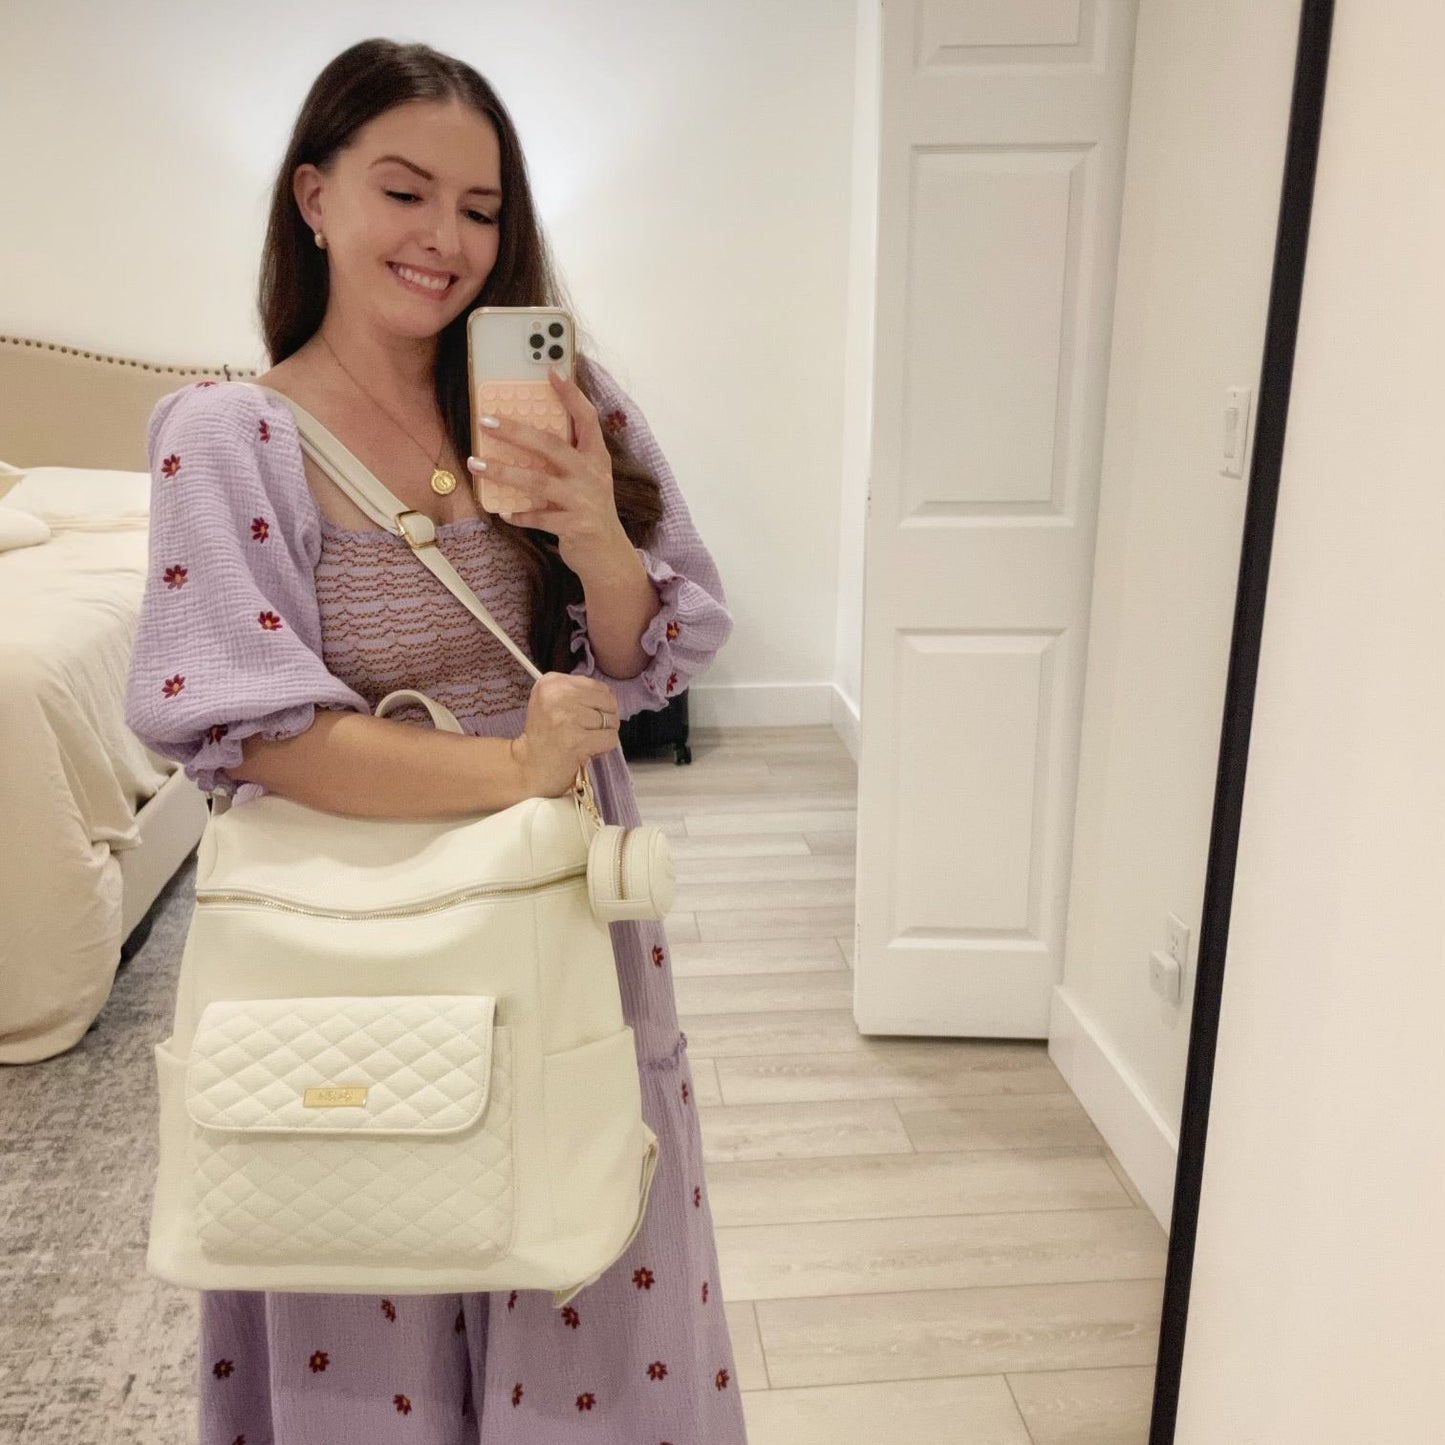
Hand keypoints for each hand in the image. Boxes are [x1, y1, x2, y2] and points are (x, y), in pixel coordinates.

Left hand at [466, 367, 627, 577]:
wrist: (608, 554)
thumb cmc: (589, 510)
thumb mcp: (586, 479)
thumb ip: (566, 457)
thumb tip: (525, 435)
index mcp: (596, 457)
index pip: (587, 418)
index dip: (571, 394)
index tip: (551, 371)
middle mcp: (592, 474)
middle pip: (551, 445)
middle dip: (516, 432)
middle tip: (486, 421)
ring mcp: (584, 500)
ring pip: (537, 481)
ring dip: (503, 472)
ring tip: (476, 464)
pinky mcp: (574, 525)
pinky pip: (538, 517)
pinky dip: (519, 514)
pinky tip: (504, 512)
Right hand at [509, 672, 620, 797]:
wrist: (528, 767)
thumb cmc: (544, 736)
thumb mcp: (552, 702)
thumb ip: (578, 693)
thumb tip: (611, 696)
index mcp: (552, 682)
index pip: (598, 686)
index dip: (598, 705)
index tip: (581, 718)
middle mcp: (558, 694)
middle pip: (608, 702)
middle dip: (605, 719)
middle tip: (586, 732)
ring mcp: (568, 717)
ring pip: (611, 720)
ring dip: (604, 735)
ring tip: (585, 742)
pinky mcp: (577, 739)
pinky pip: (610, 738)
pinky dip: (603, 748)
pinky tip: (587, 751)